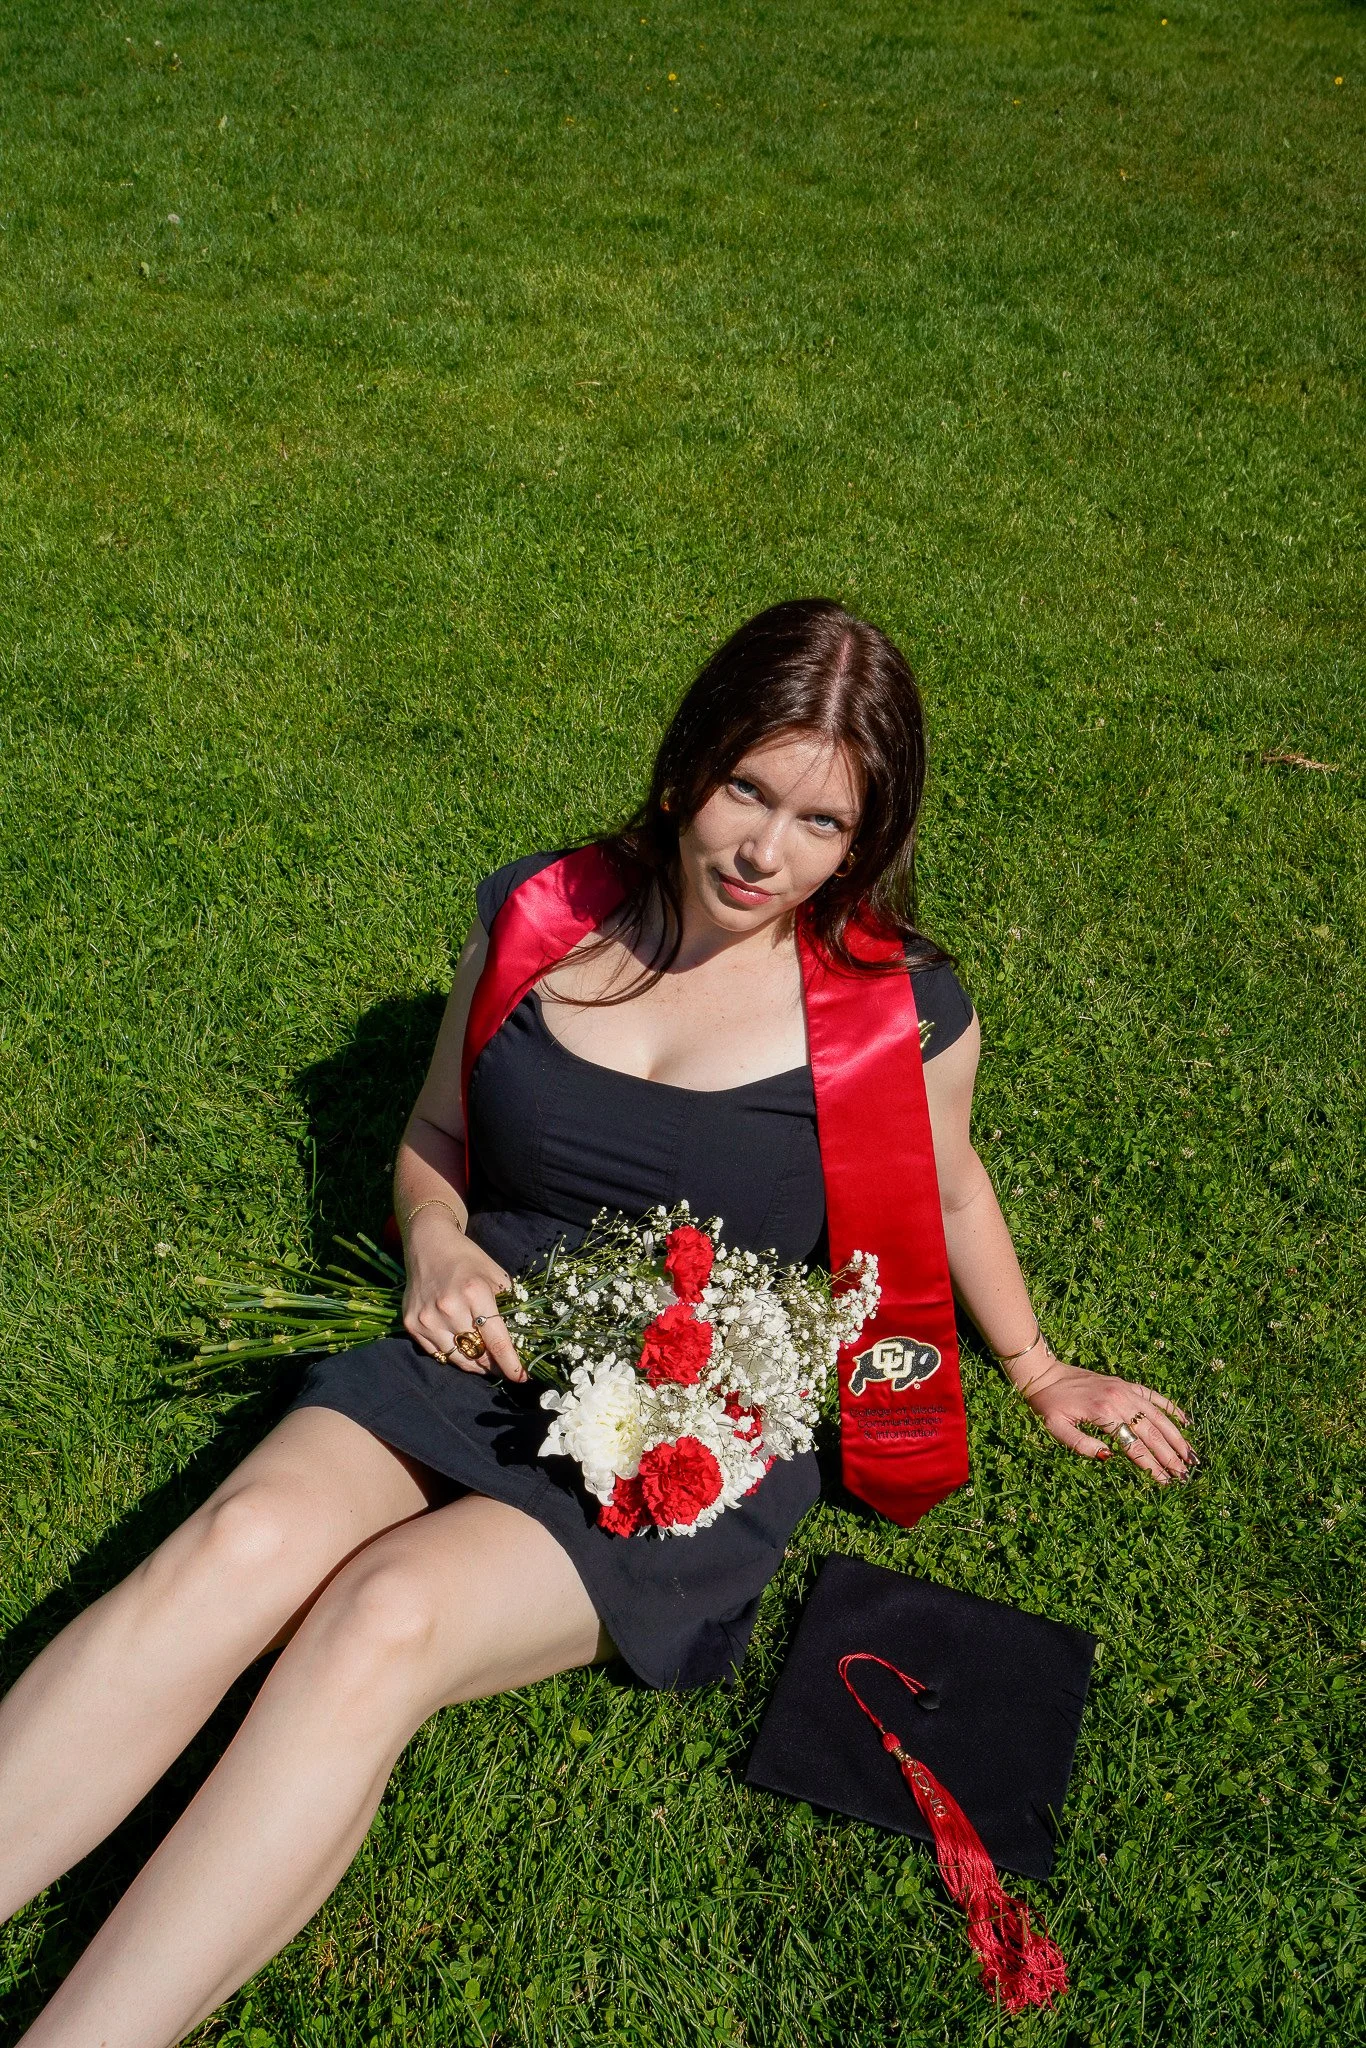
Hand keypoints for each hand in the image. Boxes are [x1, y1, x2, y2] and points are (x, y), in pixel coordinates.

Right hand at [400, 1210, 524, 1381]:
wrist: (428, 1243)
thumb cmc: (467, 1259)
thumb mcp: (495, 1275)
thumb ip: (507, 1305)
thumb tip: (520, 1339)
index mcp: (475, 1293)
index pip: (496, 1340)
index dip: (510, 1363)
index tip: (521, 1377)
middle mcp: (449, 1308)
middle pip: (477, 1354)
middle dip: (493, 1365)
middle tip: (503, 1367)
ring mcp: (427, 1318)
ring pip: (456, 1359)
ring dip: (474, 1365)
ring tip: (485, 1364)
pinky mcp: (411, 1324)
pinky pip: (437, 1353)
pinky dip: (452, 1356)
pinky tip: (462, 1351)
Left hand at [1019, 1356, 1194, 1483]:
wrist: (1044, 1373)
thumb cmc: (1048, 1404)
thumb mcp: (1056, 1429)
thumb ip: (1082, 1445)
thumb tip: (1109, 1457)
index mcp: (1103, 1414)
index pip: (1134, 1446)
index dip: (1151, 1466)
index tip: (1166, 1482)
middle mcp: (1119, 1400)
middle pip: (1151, 1434)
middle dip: (1170, 1457)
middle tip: (1184, 1476)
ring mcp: (1124, 1390)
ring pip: (1158, 1416)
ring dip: (1177, 1437)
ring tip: (1191, 1456)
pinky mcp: (1125, 1384)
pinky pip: (1154, 1396)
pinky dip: (1171, 1408)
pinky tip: (1186, 1421)